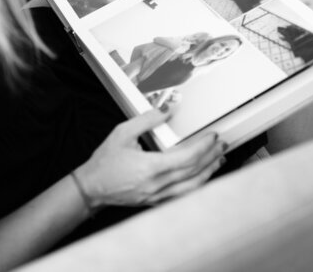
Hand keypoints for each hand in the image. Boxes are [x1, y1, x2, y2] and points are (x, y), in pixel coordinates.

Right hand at [74, 110, 226, 207]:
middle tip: (221, 145)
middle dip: (211, 157)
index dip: (203, 147)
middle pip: (193, 172)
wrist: (91, 187)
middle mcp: (156, 184)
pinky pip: (183, 195)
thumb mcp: (122, 133)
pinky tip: (202, 177)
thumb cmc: (104, 162)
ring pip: (192, 187)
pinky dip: (196, 184)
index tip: (212, 137)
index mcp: (150, 167)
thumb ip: (146, 120)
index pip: (186, 158)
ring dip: (208, 173)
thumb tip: (166, 110)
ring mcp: (157, 196)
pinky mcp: (156, 201)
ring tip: (218, 160)